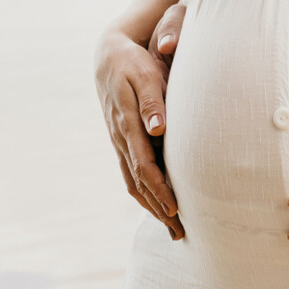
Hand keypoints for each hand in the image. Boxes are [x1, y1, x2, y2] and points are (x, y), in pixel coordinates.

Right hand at [93, 4, 186, 239]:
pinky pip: (130, 174)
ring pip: (133, 182)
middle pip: (138, 183)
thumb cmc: (134, 63)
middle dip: (158, 210)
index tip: (175, 210)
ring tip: (171, 228)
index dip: (160, 190)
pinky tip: (155, 206)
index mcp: (128, 126)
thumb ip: (154, 102)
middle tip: (179, 233)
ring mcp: (119, 141)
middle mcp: (121, 138)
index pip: (145, 167)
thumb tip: (158, 129)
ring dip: (151, 207)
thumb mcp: (146, 76)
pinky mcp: (122, 140)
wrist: (109, 54)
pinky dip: (142, 193)